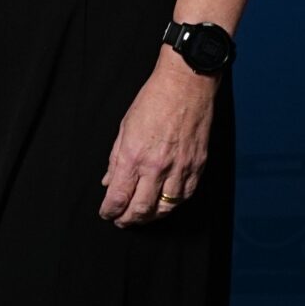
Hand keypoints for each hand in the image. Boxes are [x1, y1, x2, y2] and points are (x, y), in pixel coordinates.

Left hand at [99, 50, 215, 225]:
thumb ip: (115, 158)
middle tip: (121, 220)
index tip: (106, 213)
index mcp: (134, 155)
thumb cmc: (153, 100)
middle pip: (141, 209)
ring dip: (151, 217)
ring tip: (141, 216)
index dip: (110, 210)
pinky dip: (173, 204)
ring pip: (165, 208)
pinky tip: (164, 204)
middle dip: (128, 220)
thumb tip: (108, 181)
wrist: (186, 85)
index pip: (119, 196)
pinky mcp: (198, 166)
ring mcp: (180, 168)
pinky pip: (185, 196)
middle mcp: (157, 167)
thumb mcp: (124, 127)